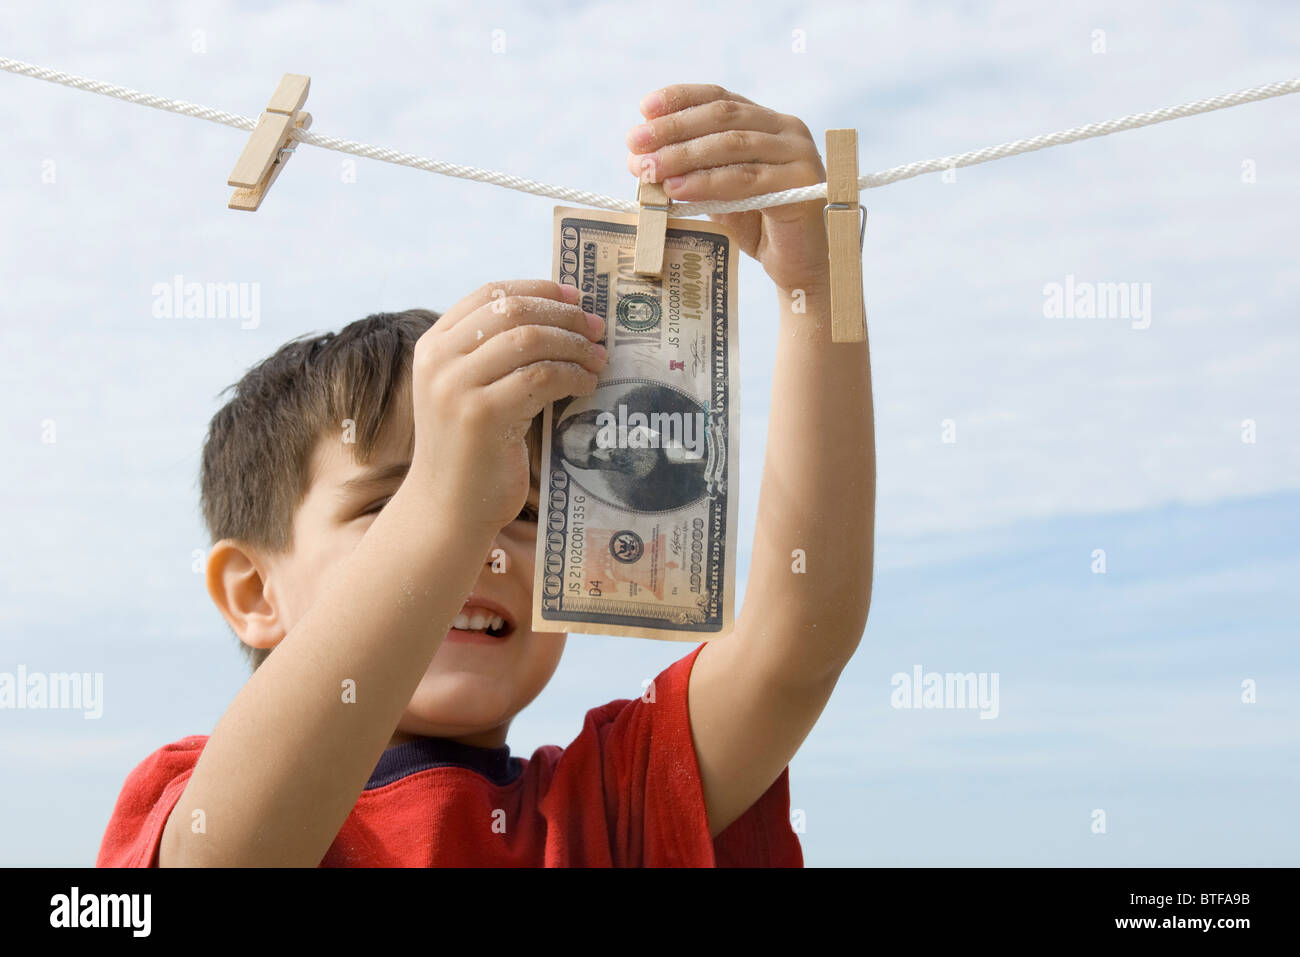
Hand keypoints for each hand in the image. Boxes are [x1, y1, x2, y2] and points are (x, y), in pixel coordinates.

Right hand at [406, 281, 607, 533]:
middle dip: (564, 315)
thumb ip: (495, 355)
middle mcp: (439, 360)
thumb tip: (561, 317)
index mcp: (434, 345)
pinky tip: (586, 386)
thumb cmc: (471, 450)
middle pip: (514, 310)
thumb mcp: (471, 391)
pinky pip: (541, 378)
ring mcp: (457, 387)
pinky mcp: (482, 415)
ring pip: (530, 339)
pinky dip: (572, 376)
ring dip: (574, 346)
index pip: (490, 293)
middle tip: (597, 330)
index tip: (576, 298)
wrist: (448, 508)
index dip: (539, 290)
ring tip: (598, 360)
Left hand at [626, 84, 830, 294]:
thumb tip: (640, 159)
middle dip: (673, 128)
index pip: (720, 98)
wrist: (799, 267)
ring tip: (649, 169)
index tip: (643, 109)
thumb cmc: (758, 228)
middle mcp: (787, 130)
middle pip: (722, 117)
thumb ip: (692, 171)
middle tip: (635, 142)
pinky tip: (677, 190)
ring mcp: (798, 154)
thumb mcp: (719, 191)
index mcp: (767, 122)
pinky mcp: (802, 184)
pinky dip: (707, 184)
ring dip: (684, 155)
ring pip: (732, 145)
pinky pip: (746, 180)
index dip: (681, 99)